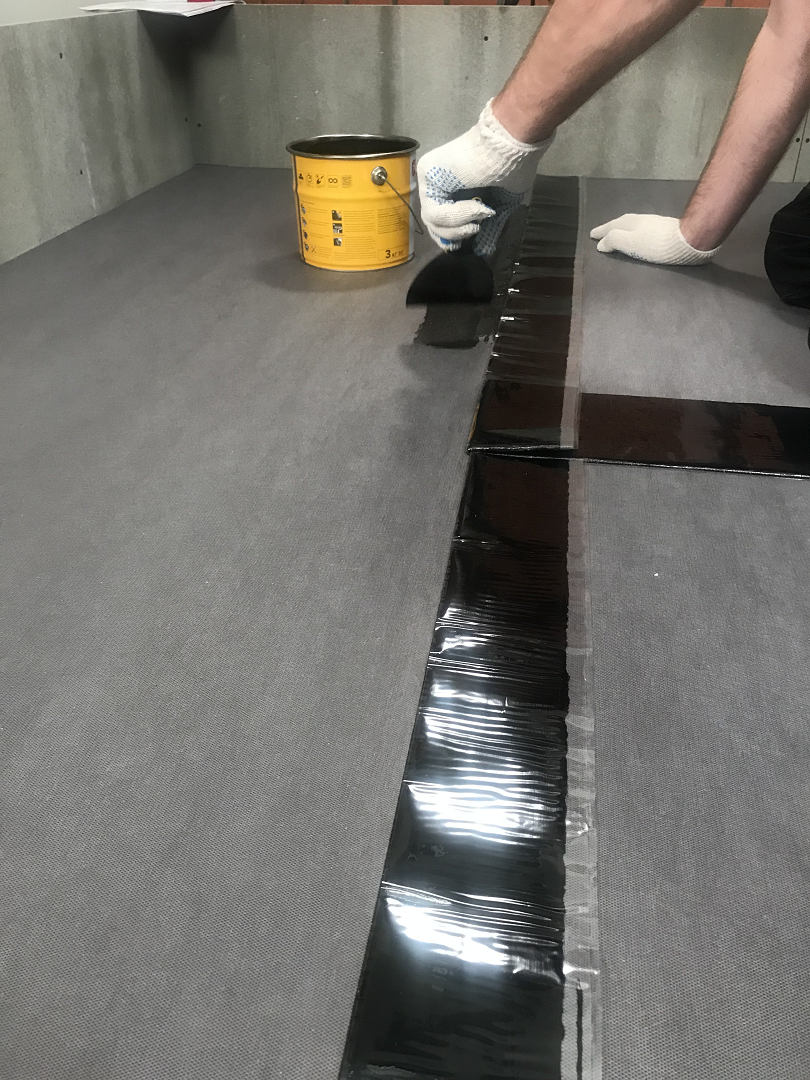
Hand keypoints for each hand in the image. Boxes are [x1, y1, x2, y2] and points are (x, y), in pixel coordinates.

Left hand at [417, 100, 552, 256]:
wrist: (512, 143)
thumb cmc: (513, 168)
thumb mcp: (503, 206)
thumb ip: (489, 227)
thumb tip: (482, 251)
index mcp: (455, 187)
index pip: (442, 221)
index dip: (454, 237)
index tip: (471, 241)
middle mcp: (439, 182)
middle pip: (434, 224)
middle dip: (455, 235)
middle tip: (476, 229)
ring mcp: (430, 177)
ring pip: (433, 221)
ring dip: (459, 227)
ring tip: (481, 214)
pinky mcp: (427, 172)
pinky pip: (434, 211)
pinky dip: (457, 217)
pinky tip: (476, 207)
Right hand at [590, 214, 719, 265]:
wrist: (688, 239)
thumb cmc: (656, 244)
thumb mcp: (630, 243)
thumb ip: (614, 241)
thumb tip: (601, 243)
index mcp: (631, 223)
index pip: (612, 226)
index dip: (602, 231)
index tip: (592, 235)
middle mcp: (641, 220)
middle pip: (622, 222)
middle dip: (611, 228)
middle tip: (602, 233)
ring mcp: (654, 223)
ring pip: (633, 223)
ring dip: (623, 228)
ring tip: (617, 233)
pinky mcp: (665, 229)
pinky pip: (642, 227)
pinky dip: (634, 231)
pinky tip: (639, 235)